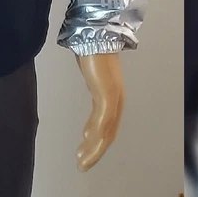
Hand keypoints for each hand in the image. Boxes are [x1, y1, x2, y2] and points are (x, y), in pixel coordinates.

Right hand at [74, 53, 124, 170]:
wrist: (96, 33)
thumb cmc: (92, 47)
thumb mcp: (91, 70)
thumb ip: (92, 80)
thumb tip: (89, 83)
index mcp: (112, 93)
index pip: (107, 123)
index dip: (98, 138)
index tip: (85, 146)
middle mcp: (116, 98)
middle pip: (108, 132)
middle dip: (95, 150)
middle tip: (82, 164)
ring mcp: (113, 97)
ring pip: (105, 131)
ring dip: (93, 149)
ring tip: (81, 162)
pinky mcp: (107, 95)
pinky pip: (101, 122)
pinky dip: (94, 136)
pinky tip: (84, 144)